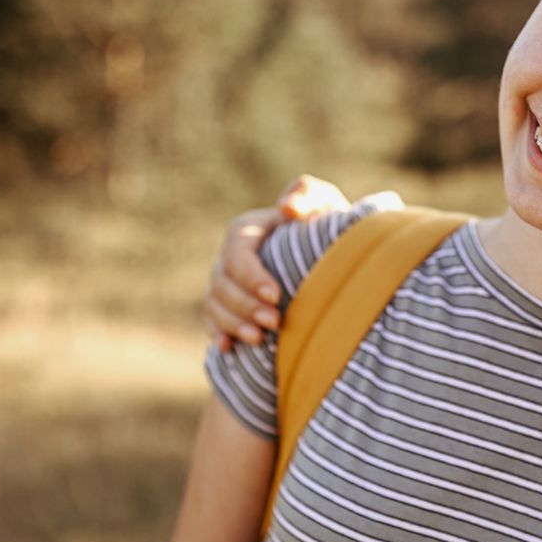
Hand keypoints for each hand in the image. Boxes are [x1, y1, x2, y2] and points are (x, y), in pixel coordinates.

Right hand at [203, 176, 350, 348]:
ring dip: (233, 323)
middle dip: (245, 305)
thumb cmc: (325, 225)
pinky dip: (217, 332)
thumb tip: (287, 207)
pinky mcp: (228, 305)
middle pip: (222, 282)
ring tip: (260, 340)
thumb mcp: (323, 203)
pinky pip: (212, 320)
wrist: (328, 254)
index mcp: (247, 230)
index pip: (237, 252)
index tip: (276, 295)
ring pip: (215, 303)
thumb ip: (306, 194)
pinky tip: (228, 348)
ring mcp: (226, 282)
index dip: (251, 276)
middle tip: (275, 322)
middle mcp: (230, 257)